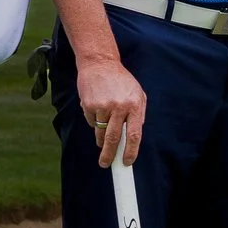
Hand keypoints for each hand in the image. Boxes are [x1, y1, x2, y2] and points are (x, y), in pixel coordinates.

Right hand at [74, 53, 146, 167]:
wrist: (100, 63)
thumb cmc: (121, 81)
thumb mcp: (137, 93)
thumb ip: (138, 114)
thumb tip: (134, 137)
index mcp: (135, 105)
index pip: (134, 134)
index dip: (131, 151)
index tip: (127, 162)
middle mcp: (119, 106)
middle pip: (114, 138)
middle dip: (109, 155)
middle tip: (106, 164)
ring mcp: (103, 106)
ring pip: (100, 133)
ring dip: (101, 140)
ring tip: (102, 139)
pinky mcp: (89, 105)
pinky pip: (91, 122)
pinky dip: (94, 122)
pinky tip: (97, 110)